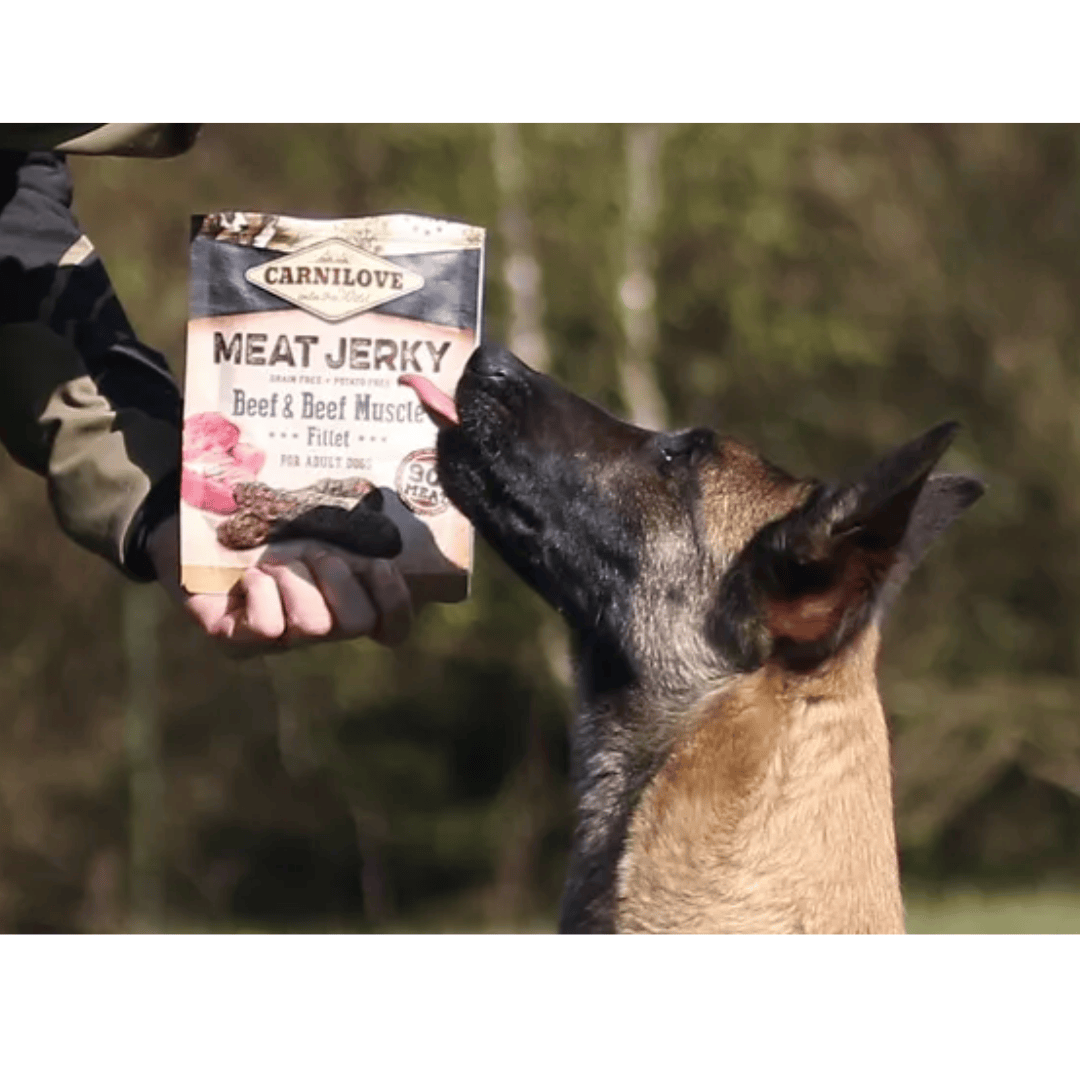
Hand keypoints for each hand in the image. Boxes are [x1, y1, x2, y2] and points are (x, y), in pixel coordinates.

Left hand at [146, 515, 412, 652]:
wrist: (188, 521)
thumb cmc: (260, 515)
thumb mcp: (310, 512)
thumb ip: (350, 517)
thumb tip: (383, 492)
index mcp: (344, 596)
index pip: (391, 627)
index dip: (396, 602)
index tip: (380, 562)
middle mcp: (318, 625)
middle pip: (357, 624)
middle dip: (340, 578)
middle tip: (315, 550)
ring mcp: (279, 637)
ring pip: (315, 626)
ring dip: (298, 579)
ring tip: (276, 559)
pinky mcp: (237, 639)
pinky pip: (268, 628)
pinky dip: (262, 592)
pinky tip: (249, 575)